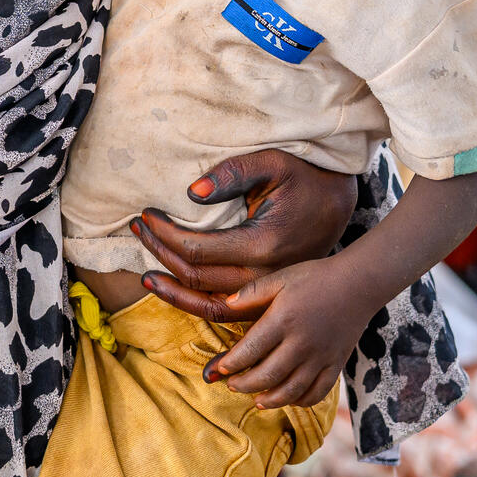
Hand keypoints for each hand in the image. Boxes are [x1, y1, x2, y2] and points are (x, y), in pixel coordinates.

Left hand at [135, 149, 356, 322]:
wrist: (339, 204)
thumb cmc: (302, 178)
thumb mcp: (271, 164)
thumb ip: (232, 174)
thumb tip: (192, 192)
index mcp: (262, 244)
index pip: (196, 250)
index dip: (164, 234)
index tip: (145, 216)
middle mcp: (264, 276)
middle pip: (196, 279)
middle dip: (159, 255)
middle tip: (137, 231)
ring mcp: (268, 292)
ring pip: (208, 306)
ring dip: (172, 291)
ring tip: (145, 275)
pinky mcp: (269, 298)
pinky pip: (226, 312)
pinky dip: (195, 305)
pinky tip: (175, 292)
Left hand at [203, 257, 372, 408]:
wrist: (357, 284)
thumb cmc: (315, 277)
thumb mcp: (280, 278)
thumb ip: (252, 292)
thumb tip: (226, 305)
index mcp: (283, 320)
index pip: (250, 350)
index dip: (231, 363)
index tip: (218, 369)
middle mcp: (301, 343)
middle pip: (268, 376)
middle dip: (244, 385)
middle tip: (231, 385)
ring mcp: (321, 357)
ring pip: (292, 390)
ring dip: (270, 400)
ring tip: (256, 400)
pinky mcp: (336, 365)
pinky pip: (318, 392)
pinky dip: (301, 401)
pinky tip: (288, 399)